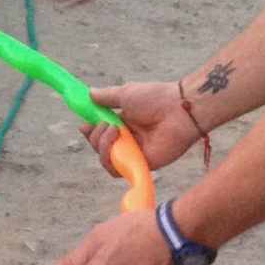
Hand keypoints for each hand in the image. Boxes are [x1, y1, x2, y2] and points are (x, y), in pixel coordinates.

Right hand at [83, 79, 204, 170]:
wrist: (178, 110)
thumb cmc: (156, 99)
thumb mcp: (125, 94)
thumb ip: (106, 97)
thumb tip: (89, 94)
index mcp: (124, 124)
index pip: (100, 133)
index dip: (90, 132)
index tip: (85, 124)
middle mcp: (128, 140)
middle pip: (100, 148)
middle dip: (95, 137)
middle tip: (106, 124)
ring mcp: (135, 153)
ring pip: (106, 160)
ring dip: (102, 146)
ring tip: (115, 130)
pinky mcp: (142, 165)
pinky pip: (119, 171)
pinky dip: (112, 161)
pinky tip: (118, 143)